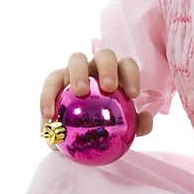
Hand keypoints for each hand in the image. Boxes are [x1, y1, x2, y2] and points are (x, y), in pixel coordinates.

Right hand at [40, 49, 154, 136]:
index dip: (131, 75)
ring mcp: (75, 70)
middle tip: (109, 87)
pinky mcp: (56, 79)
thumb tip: (145, 120)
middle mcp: (97, 68)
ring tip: (80, 91)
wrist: (77, 138)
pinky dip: (49, 96)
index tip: (133, 95)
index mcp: (117, 75)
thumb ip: (138, 125)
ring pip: (76, 59)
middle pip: (104, 56)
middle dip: (108, 67)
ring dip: (79, 72)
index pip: (126, 66)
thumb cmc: (105, 127)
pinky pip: (51, 83)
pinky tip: (48, 115)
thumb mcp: (124, 129)